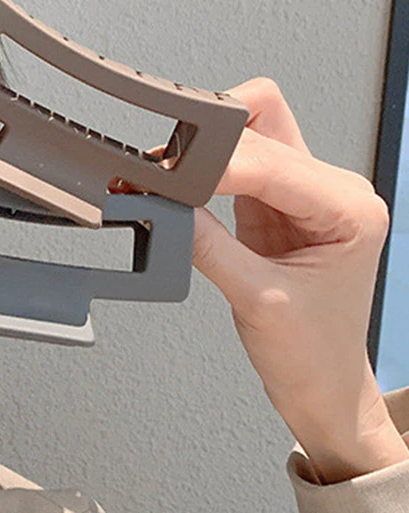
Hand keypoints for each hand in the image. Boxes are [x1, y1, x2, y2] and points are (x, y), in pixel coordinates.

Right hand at [188, 78, 407, 482]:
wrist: (323, 385)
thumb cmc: (314, 353)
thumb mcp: (256, 299)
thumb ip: (207, 245)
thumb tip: (164, 203)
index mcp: (350, 209)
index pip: (271, 162)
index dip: (214, 164)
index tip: (167, 174)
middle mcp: (335, 190)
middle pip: (261, 128)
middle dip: (206, 149)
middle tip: (161, 175)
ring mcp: (305, 192)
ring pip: (249, 133)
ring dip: (206, 151)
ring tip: (169, 180)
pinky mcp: (278, 201)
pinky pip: (239, 163)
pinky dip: (205, 169)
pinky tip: (185, 189)